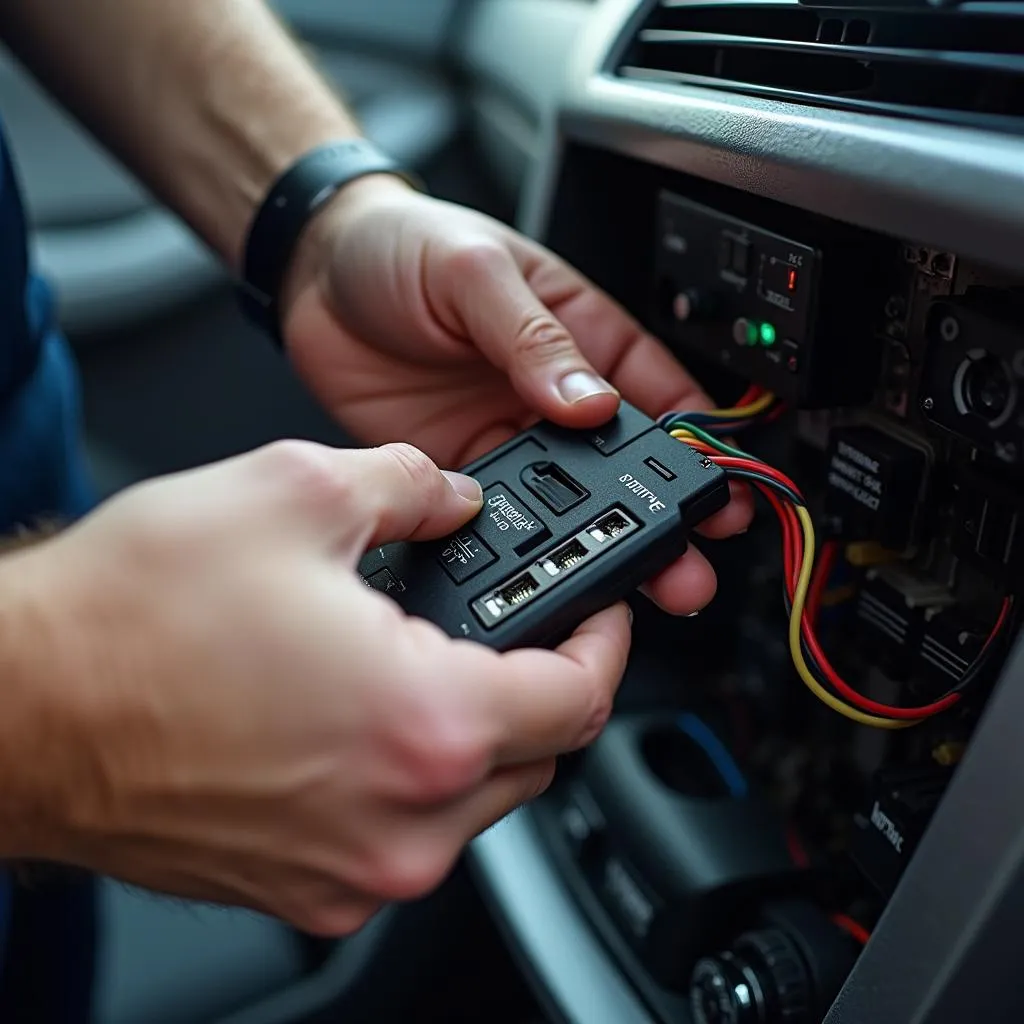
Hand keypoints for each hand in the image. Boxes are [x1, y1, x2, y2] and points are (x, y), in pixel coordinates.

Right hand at [5, 441, 628, 934]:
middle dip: (540, 684)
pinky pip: (403, 832)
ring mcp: (352, 871)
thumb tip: (450, 496)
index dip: (606, 645)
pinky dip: (410, 773)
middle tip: (511, 627)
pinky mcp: (305, 888)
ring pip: (474, 800)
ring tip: (419, 658)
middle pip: (537, 756)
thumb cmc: (131, 620)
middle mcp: (401, 822)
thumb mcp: (294, 492)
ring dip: (474, 729)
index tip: (602, 616)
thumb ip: (408, 484)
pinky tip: (359, 712)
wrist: (18, 707)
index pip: (580, 698)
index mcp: (424, 724)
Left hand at [281, 179, 751, 615]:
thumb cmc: (401, 244)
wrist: (312, 273)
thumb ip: (532, 336)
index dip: (695, 439)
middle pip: (619, 463)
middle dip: (658, 513)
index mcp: (577, 332)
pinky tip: (535, 562)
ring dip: (595, 539)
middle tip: (689, 558)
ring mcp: (504, 433)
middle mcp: (548, 392)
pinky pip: (495, 512)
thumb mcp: (475, 269)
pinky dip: (515, 541)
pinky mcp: (456, 464)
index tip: (722, 481)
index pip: (655, 390)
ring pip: (565, 500)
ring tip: (628, 580)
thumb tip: (589, 400)